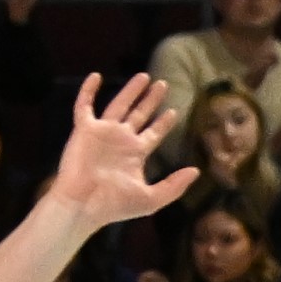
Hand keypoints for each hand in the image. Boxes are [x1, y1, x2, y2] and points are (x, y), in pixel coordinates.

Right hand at [37, 76, 192, 229]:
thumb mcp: (152, 198)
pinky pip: (84, 106)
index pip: (153, 133)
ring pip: (119, 105)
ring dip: (131, 91)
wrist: (84, 204)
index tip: (174, 111)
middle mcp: (121, 141)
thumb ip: (175, 185)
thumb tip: (196, 171)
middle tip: (163, 85)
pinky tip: (96, 76)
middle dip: (151, 100)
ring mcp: (102, 134)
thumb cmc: (115, 205)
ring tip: (144, 76)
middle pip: (139, 114)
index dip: (164, 122)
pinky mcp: (84, 130)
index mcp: (136, 154)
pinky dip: (88, 91)